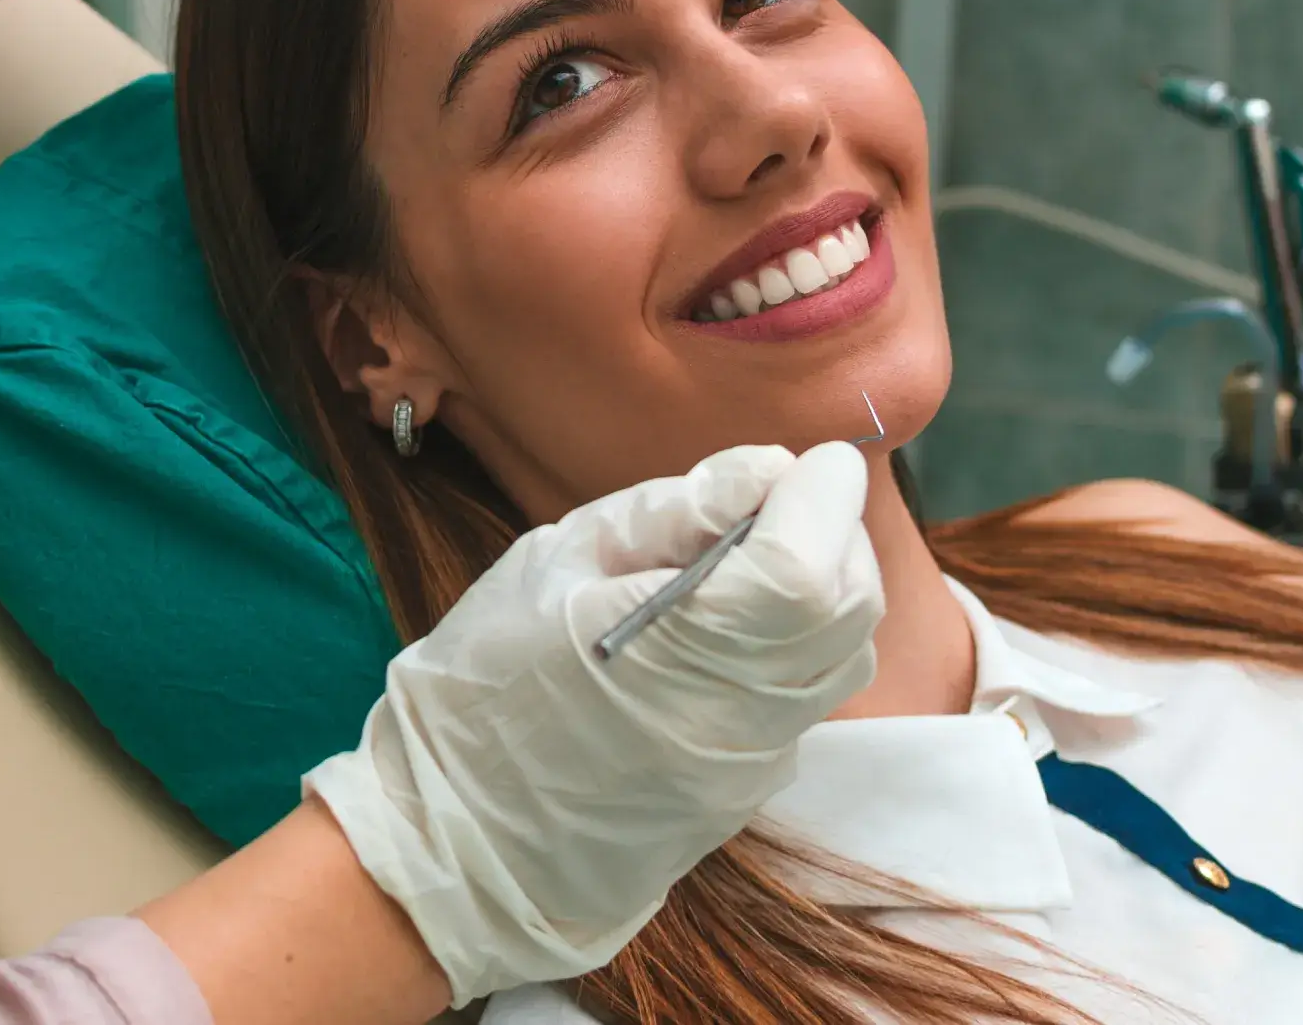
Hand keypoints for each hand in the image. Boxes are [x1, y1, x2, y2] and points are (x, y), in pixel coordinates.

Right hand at [303, 441, 881, 1004]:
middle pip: (849, 606)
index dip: (822, 496)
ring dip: (824, 586)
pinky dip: (798, 641)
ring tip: (750, 559)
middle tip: (774, 500)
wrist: (453, 840)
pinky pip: (809, 697)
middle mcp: (736, 720)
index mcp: (676, 652)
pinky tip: (729, 626)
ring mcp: (750, 767)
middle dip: (832, 531)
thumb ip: (671, 512)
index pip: (805, 565)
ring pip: (845, 654)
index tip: (806, 461)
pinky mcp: (748, 792)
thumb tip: (767, 470)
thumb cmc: (483, 681)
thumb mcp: (558, 560)